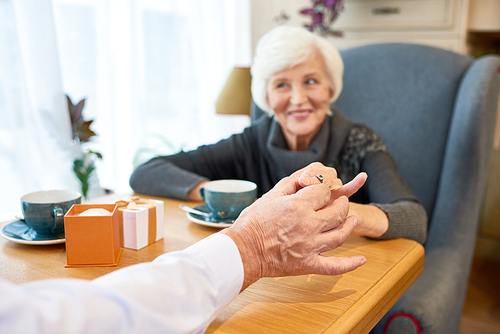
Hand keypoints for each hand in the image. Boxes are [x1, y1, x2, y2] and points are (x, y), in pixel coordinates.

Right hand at [221, 166, 366, 289]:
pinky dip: (350, 264)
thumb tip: (306, 177)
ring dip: (350, 224)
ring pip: (341, 234)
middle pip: (338, 211)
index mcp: (299, 206)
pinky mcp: (308, 264)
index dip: (325, 188)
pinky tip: (361, 260)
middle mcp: (309, 225)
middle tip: (342, 200)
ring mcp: (311, 246)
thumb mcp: (270, 196)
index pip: (324, 191)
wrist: (243, 250)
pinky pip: (335, 266)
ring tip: (352, 218)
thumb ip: (290, 184)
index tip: (322, 190)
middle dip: (342, 202)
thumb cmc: (252, 222)